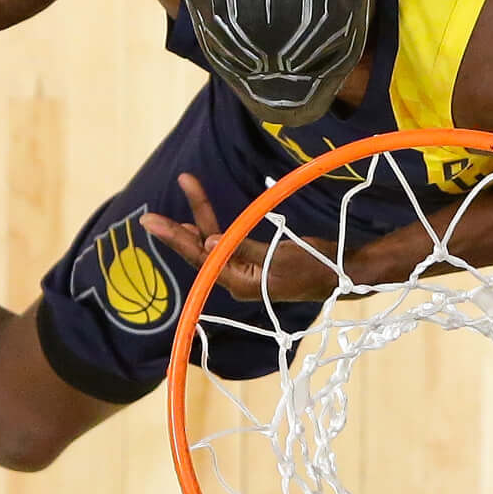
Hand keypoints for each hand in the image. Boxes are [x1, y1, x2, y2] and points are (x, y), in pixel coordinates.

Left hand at [143, 174, 343, 303]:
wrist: (344, 274)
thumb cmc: (316, 265)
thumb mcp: (279, 256)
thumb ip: (242, 248)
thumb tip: (208, 240)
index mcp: (241, 282)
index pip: (200, 257)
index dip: (175, 238)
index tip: (153, 222)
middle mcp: (237, 280)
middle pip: (200, 252)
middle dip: (177, 231)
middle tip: (148, 217)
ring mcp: (246, 273)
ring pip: (212, 247)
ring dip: (196, 226)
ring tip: (172, 212)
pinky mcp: (255, 263)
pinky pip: (227, 247)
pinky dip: (213, 232)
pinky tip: (200, 225)